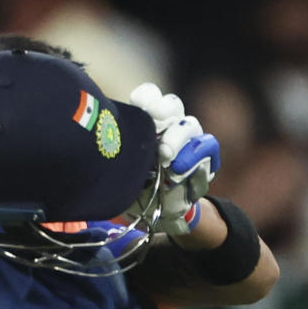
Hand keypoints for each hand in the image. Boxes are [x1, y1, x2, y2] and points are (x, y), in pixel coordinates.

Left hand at [127, 83, 219, 235]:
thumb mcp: (120, 171)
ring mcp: (189, 139)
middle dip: (163, 112)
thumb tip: (100, 138)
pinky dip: (194, 156)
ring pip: (190, 124)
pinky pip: (207, 145)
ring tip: (165, 157)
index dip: (146, 97)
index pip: (150, 96)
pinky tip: (179, 169)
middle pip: (172, 104)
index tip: (136, 106)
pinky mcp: (205, 154)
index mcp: (147, 122)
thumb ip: (117, 154)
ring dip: (177, 138)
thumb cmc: (135, 188)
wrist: (159, 212)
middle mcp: (171, 125)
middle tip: (154, 126)